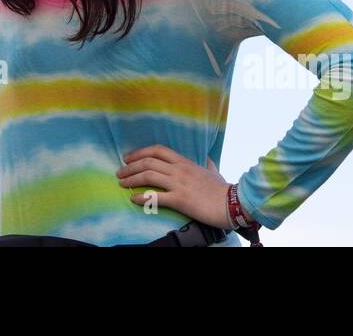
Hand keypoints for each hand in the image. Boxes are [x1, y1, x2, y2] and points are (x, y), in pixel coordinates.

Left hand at [117, 144, 232, 228]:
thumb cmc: (222, 188)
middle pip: (148, 162)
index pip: (158, 150)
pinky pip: (156, 197)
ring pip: (149, 176)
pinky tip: (133, 199)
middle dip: (130, 166)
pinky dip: (142, 197)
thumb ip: (206, 163)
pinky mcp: (180, 199)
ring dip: (131, 179)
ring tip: (121, 183)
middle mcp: (179, 170)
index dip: (140, 152)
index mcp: (185, 161)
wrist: (233, 203)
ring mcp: (179, 184)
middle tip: (119, 172)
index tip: (128, 157)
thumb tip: (206, 158)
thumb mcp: (213, 170)